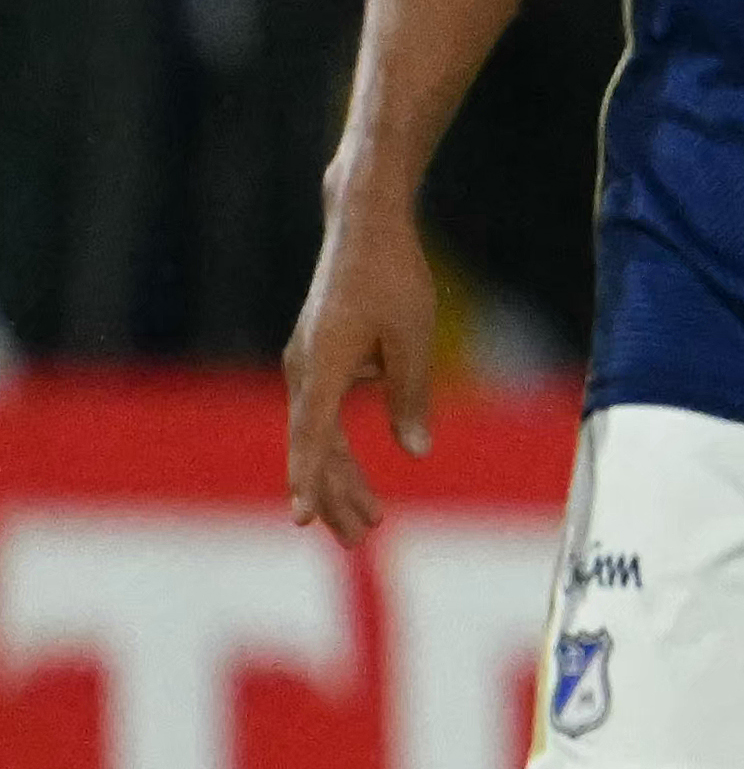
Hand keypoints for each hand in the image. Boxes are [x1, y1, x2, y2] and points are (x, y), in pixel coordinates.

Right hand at [283, 196, 439, 535]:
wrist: (364, 229)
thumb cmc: (393, 279)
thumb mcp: (412, 339)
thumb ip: (410, 396)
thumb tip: (415, 450)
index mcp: (323, 366)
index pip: (313, 436)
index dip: (310, 480)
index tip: (303, 518)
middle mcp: (304, 370)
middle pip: (315, 447)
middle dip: (335, 495)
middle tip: (358, 539)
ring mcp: (308, 365)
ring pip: (319, 436)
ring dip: (340, 478)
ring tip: (367, 520)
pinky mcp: (319, 360)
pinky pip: (324, 417)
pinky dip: (338, 449)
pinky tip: (355, 476)